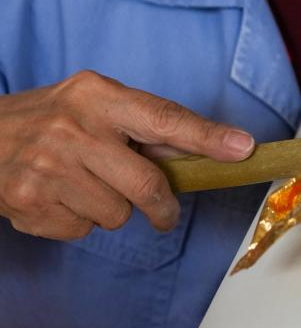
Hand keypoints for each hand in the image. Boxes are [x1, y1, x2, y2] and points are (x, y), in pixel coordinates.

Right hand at [0, 70, 254, 240]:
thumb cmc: (50, 121)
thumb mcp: (93, 105)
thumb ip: (144, 127)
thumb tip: (209, 149)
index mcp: (96, 96)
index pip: (163, 118)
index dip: (207, 137)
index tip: (243, 149)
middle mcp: (72, 129)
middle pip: (147, 185)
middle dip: (162, 206)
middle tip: (163, 212)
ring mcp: (48, 169)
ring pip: (116, 215)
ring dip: (111, 209)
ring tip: (85, 186)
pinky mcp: (31, 204)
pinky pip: (84, 230)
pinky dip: (80, 221)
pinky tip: (61, 198)